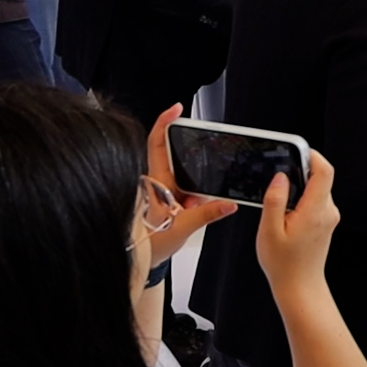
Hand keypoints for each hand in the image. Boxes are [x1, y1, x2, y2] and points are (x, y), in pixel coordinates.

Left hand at [145, 104, 236, 264]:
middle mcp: (156, 180)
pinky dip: (192, 200)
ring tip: (187, 213)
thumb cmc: (149, 243)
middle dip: (194, 176)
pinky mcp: (164, 198)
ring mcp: (159, 189)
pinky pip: (184, 191)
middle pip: (177, 160)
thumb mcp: (183, 227)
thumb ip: (207, 213)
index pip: (157, 142)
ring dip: (193, 194)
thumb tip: (228, 203)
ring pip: (184, 178)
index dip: (165, 121)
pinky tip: (188, 214)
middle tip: (193, 199)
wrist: (137, 257)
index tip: (177, 108)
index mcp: (156, 180)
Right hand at [256, 148, 340, 295]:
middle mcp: (327, 211)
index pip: (324, 171)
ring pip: (318, 189)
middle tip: (279, 175)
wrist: (299, 286)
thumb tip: (280, 177)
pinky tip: (286, 212)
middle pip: (321, 178)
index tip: (296, 150)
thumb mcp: (269, 230)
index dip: (312, 156)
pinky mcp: (326, 222)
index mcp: (315, 211)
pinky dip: (302, 198)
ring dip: (300, 187)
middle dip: (301, 171)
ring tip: (280, 199)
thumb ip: (275, 200)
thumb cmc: (283, 264)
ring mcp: (329, 217)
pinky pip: (316, 201)